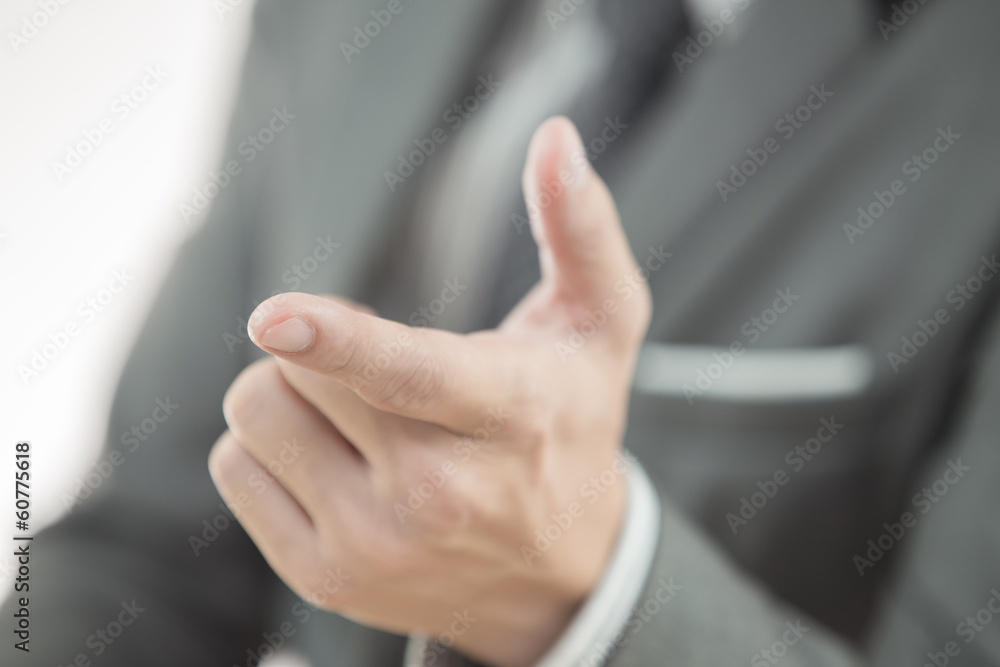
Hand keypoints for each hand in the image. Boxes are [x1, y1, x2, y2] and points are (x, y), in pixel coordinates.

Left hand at [209, 117, 651, 666]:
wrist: (556, 578)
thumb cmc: (573, 430)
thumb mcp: (600, 327)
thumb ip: (580, 228)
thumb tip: (557, 136)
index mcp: (508, 417)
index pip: (413, 374)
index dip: (339, 339)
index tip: (274, 317)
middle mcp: (438, 494)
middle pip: (298, 370)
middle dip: (318, 343)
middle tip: (380, 371)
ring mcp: (375, 545)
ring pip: (254, 414)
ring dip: (289, 391)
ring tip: (354, 416)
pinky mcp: (325, 577)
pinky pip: (235, 468)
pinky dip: (268, 447)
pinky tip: (332, 462)